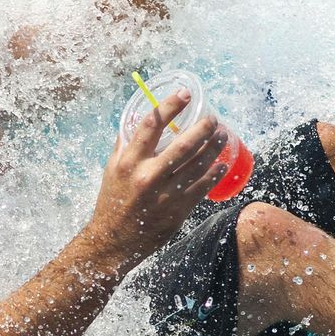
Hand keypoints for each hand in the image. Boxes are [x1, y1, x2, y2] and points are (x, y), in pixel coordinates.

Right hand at [87, 88, 227, 260]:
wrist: (114, 241)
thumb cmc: (112, 202)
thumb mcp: (112, 169)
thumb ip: (125, 145)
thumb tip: (136, 119)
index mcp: (129, 161)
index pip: (152, 124)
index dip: (171, 105)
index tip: (185, 94)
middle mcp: (148, 176)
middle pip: (183, 144)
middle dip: (203, 127)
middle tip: (213, 118)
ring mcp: (165, 194)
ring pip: (198, 165)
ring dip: (214, 147)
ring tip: (223, 135)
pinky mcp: (177, 210)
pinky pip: (202, 188)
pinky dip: (214, 173)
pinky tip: (222, 163)